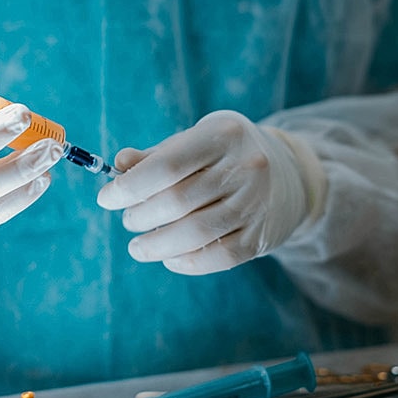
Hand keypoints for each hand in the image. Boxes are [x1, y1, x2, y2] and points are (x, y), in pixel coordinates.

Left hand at [97, 110, 323, 273]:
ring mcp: (256, 204)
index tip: (106, 198)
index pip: (166, 166)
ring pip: (196, 234)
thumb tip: (119, 164)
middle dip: (140, 216)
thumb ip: (158, 154)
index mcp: (223, 135)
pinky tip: (168, 258)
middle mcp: (246, 167)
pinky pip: (219, 257)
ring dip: (156, 245)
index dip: (129, 187)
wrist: (291, 174)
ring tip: (138, 246)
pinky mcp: (262, 237)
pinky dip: (186, 263)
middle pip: (177, 201)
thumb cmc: (226, 154)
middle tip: (127, 221)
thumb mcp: (197, 140)